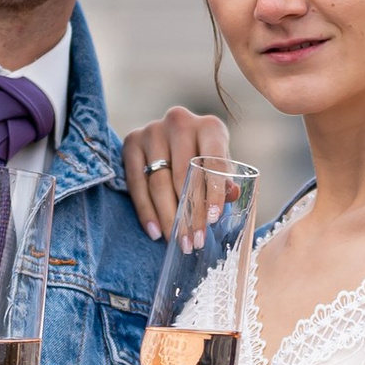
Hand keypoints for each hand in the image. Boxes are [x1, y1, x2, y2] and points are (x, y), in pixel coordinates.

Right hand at [122, 104, 233, 239]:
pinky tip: (155, 232)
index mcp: (209, 126)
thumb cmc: (203, 158)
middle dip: (190, 213)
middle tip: (193, 241)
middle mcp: (179, 122)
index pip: (213, 162)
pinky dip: (146, 211)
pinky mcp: (131, 142)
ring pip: (159, 183)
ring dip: (168, 217)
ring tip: (177, 241)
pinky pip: (137, 184)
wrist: (171, 140)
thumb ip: (225, 181)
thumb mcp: (219, 166)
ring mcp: (152, 130)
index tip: (213, 219)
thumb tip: (232, 194)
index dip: (214, 192)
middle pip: (183, 176)